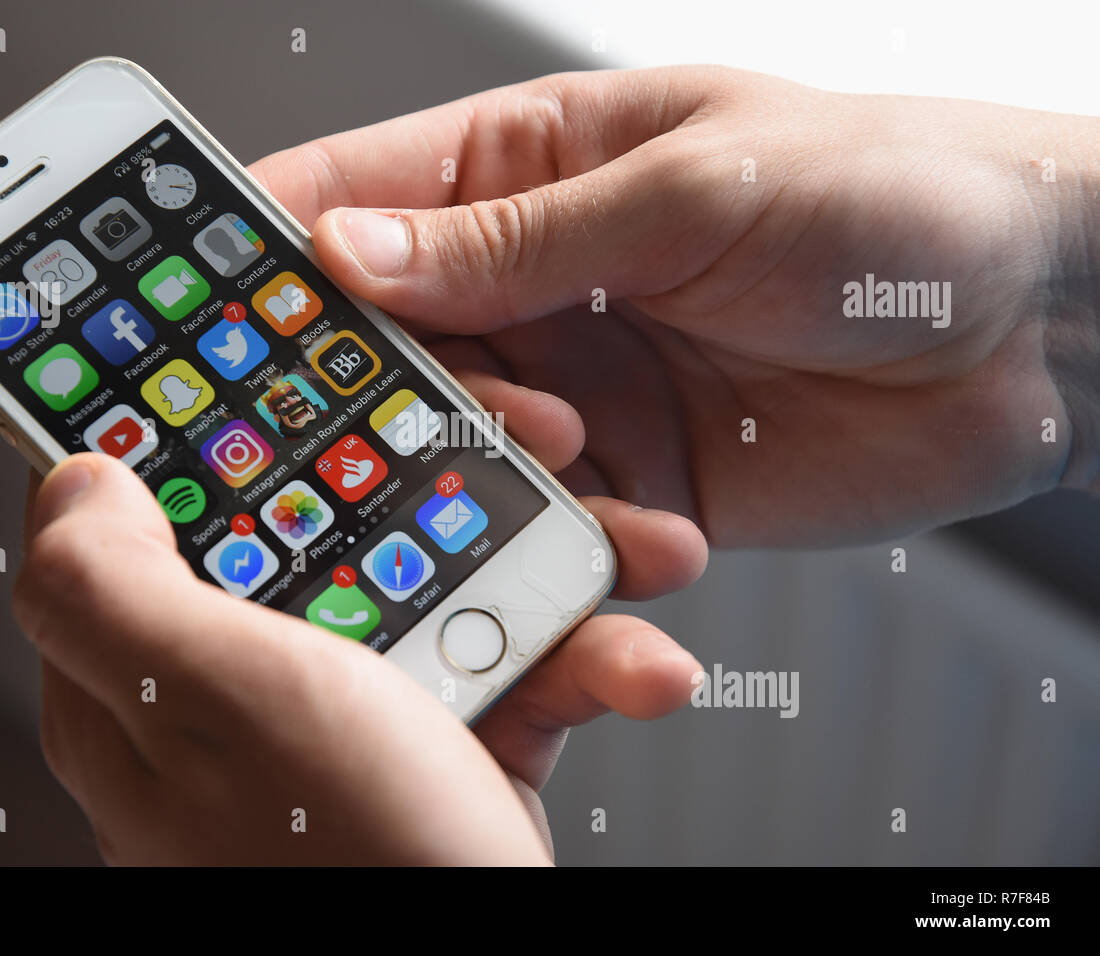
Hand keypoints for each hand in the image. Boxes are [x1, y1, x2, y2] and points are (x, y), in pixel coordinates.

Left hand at [15, 443, 703, 862]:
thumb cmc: (348, 869)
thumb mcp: (216, 705)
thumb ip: (113, 587)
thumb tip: (74, 476)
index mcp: (149, 672)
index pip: (153, 502)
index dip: (213, 411)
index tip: (289, 339)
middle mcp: (244, 691)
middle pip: (321, 519)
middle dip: (428, 464)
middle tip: (514, 424)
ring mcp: (350, 720)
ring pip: (433, 580)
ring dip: (540, 560)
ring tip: (627, 547)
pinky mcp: (441, 748)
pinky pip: (505, 668)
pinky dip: (581, 662)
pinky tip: (632, 663)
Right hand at [252, 66, 1099, 546]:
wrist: (1031, 329)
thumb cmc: (885, 197)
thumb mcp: (692, 189)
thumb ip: (518, 241)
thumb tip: (346, 253)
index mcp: (526, 172)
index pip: (353, 203)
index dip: (266, 257)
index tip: (206, 322)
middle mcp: (534, 288)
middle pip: (389, 352)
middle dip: (383, 400)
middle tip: (405, 425)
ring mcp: (578, 391)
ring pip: (461, 456)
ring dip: (493, 483)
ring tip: (579, 465)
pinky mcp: (631, 483)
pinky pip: (557, 530)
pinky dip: (580, 549)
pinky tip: (653, 534)